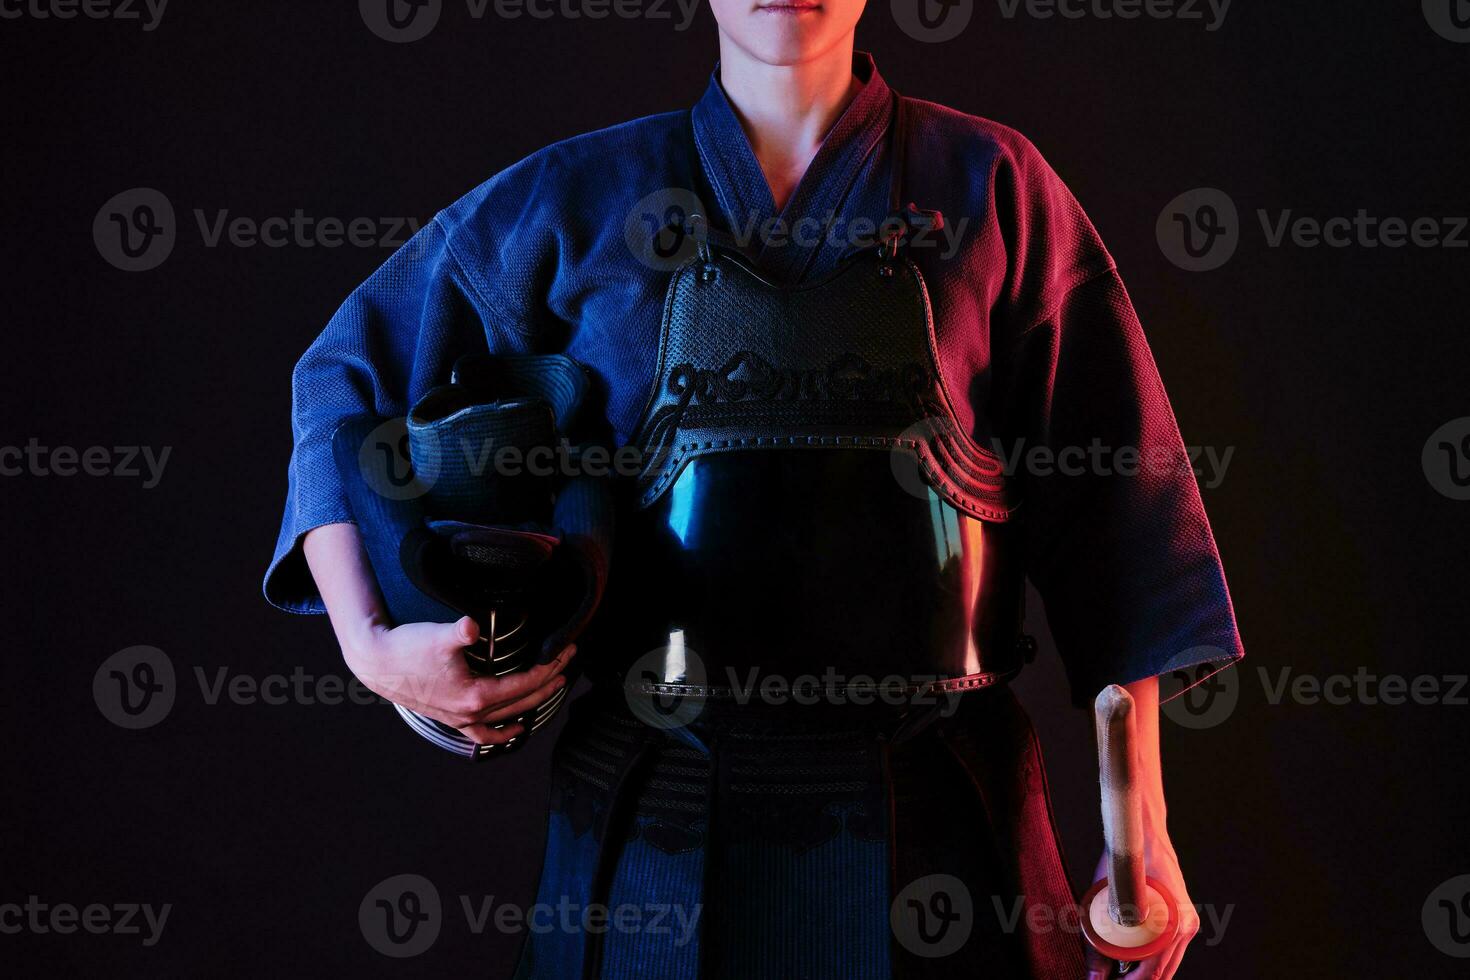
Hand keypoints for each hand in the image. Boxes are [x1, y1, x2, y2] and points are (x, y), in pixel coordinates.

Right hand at [343, 615, 575, 744]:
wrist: (376, 662)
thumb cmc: (407, 648)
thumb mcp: (437, 637)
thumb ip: (458, 633)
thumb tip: (471, 626)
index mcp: (474, 696)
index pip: (523, 684)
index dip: (547, 668)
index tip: (564, 653)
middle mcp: (470, 713)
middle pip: (522, 701)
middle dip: (548, 682)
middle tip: (567, 664)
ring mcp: (460, 719)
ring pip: (507, 717)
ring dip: (532, 703)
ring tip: (552, 688)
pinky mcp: (450, 717)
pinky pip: (483, 733)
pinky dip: (502, 732)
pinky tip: (516, 728)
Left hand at [1083, 832, 1198, 979]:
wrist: (1142, 832)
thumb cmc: (1122, 862)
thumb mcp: (1103, 901)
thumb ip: (1098, 945)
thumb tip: (1092, 979)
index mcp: (1173, 922)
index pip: (1155, 971)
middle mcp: (1185, 925)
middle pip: (1164, 974)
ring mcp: (1186, 923)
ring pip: (1167, 965)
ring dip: (1143, 973)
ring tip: (1115, 974)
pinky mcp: (1182, 919)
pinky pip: (1168, 951)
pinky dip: (1150, 961)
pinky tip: (1128, 962)